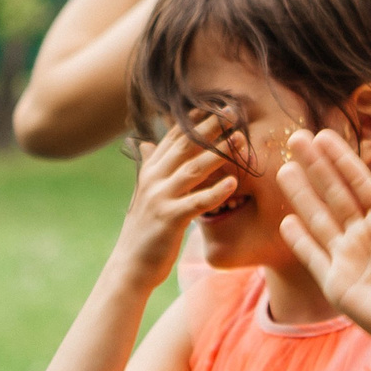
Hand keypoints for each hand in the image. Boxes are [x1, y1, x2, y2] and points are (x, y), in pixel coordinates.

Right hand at [111, 121, 237, 290]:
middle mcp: (153, 179)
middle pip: (185, 146)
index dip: (195, 120)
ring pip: (193, 169)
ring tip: (240, 139)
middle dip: (210, 127)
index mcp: (150, 171)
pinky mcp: (169, 219)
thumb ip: (149, 166)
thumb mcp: (144, 194)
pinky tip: (233, 183)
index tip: (216, 104)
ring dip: (218, 153)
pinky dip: (215, 192)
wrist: (130, 265)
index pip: (174, 138)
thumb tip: (145, 143)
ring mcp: (160, 198)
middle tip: (233, 112)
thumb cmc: (143, 230)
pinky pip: (196, 202)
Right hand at [276, 133, 370, 367]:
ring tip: (285, 170)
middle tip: (296, 138)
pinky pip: (314, 258)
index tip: (324, 135)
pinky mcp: (338, 284)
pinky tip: (286, 221)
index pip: (360, 183)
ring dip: (302, 196)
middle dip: (316, 167)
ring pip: (320, 220)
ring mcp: (349, 258)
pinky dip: (300, 241)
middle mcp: (365, 235)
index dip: (342, 160)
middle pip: (335, 195)